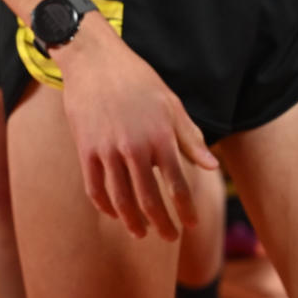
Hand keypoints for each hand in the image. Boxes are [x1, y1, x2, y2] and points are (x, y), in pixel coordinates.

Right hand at [57, 18, 217, 239]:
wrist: (94, 60)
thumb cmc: (137, 79)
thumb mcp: (171, 104)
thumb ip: (190, 138)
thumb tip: (211, 167)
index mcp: (161, 137)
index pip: (178, 186)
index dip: (186, 210)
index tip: (191, 224)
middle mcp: (135, 147)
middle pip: (150, 199)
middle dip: (162, 223)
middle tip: (170, 237)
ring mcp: (107, 149)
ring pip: (121, 199)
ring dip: (133, 222)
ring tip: (141, 233)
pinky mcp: (85, 148)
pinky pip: (95, 187)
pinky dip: (105, 206)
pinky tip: (114, 214)